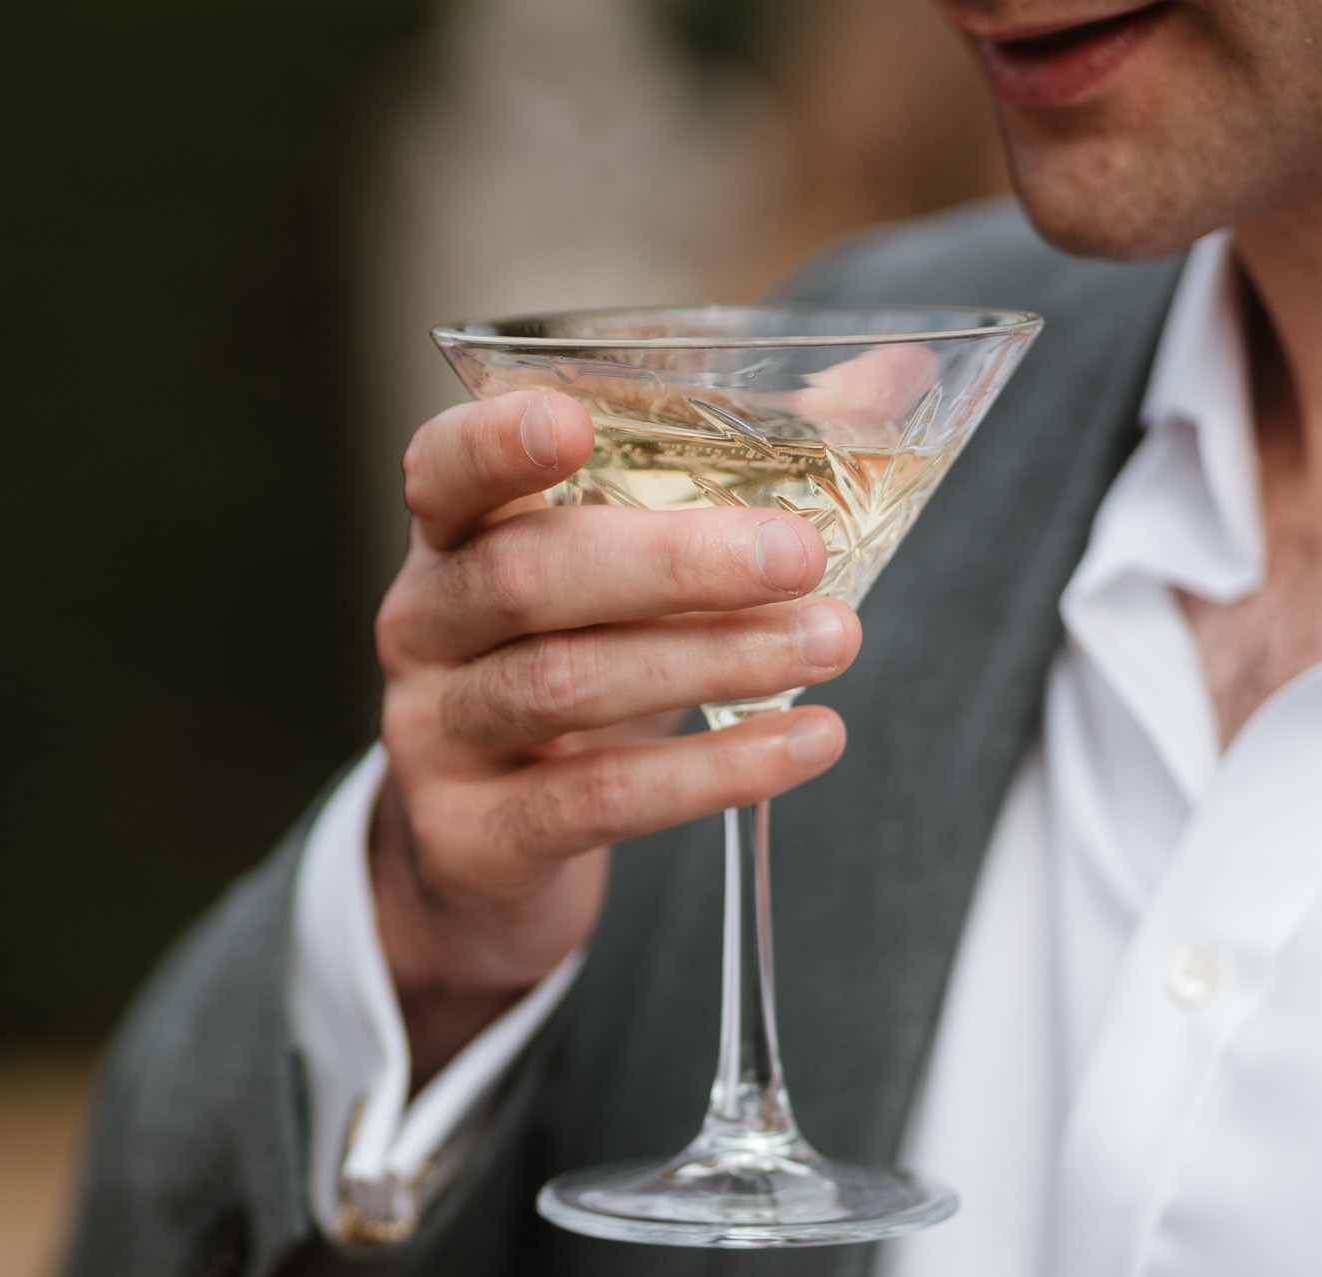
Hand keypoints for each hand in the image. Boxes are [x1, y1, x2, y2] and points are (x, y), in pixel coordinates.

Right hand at [372, 389, 857, 1079]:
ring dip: (714, 661)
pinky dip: (712, 771)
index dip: (496, 442)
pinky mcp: (475, 838)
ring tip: (833, 642)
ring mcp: (435, 737)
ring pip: (565, 685)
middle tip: (803, 554)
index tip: (572, 422)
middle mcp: (424, 627)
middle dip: (674, 561)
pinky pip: (598, 800)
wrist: (483, 856)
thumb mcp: (628, 580)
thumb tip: (897, 375)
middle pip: (525, 575)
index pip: (444, 469)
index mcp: (453, 538)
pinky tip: (807, 740)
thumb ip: (741, 476)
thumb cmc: (575, 673)